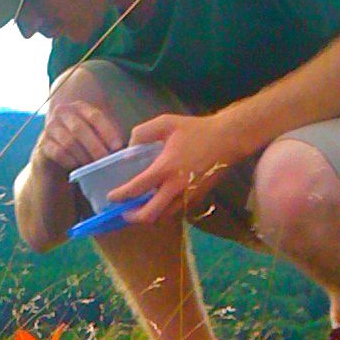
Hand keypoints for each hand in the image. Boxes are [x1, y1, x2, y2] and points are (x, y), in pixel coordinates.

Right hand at [34, 100, 123, 172]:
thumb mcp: (98, 140)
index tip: (118, 147)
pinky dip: (70, 162)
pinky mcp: (42, 145)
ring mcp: (50, 128)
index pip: (95, 116)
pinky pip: (58, 153)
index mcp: (79, 107)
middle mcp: (62, 113)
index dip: (108, 131)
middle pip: (81, 129)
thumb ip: (110, 138)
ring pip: (69, 142)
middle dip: (96, 147)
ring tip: (94, 168)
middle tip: (107, 162)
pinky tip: (78, 169)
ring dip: (84, 157)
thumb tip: (131, 147)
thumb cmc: (83, 149)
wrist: (55, 163)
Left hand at [107, 113, 242, 224]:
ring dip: (149, 216)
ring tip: (139, 208)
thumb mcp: (166, 123)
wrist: (227, 140)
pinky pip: (176, 211)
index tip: (111, 197)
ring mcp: (188, 195)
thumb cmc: (196, 130)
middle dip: (133, 217)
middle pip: (150, 214)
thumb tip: (129, 149)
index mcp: (165, 168)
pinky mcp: (197, 198)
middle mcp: (176, 187)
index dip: (121, 195)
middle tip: (124, 212)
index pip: (137, 188)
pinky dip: (164, 211)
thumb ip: (143, 133)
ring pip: (163, 216)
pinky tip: (158, 202)